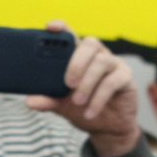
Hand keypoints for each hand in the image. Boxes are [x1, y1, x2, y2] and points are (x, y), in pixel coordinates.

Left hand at [28, 19, 139, 156]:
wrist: (107, 129)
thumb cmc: (84, 109)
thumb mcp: (61, 105)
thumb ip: (48, 100)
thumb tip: (30, 101)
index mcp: (80, 56)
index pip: (71, 35)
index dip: (62, 28)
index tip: (50, 28)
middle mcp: (98, 55)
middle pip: (90, 43)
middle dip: (77, 62)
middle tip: (68, 83)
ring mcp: (114, 65)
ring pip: (102, 61)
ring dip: (87, 82)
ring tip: (78, 101)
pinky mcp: (126, 78)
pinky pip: (112, 81)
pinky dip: (98, 98)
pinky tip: (90, 112)